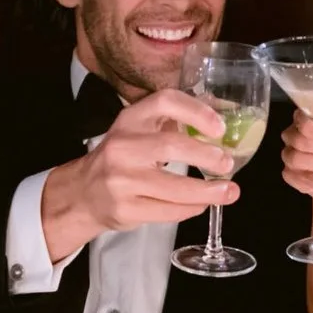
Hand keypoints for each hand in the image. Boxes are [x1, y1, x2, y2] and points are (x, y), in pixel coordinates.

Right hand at [41, 89, 236, 257]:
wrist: (83, 193)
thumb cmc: (123, 159)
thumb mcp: (138, 132)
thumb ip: (172, 124)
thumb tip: (223, 121)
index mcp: (130, 120)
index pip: (165, 102)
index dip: (196, 111)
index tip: (220, 128)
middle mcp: (122, 146)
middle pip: (171, 146)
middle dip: (206, 156)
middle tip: (227, 163)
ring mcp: (121, 180)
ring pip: (173, 188)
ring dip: (207, 192)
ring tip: (229, 192)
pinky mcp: (124, 209)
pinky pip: (167, 211)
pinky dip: (191, 208)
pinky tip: (203, 205)